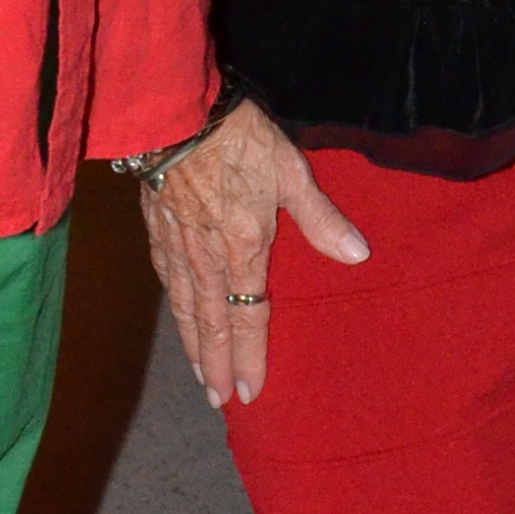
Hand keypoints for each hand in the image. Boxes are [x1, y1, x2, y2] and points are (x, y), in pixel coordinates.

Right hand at [134, 97, 367, 409]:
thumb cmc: (239, 138)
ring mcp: (178, 244)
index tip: (248, 392)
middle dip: (215, 365)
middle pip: (211, 323)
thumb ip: (320, 218)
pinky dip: (174, 307)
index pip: (248, 315)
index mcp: (244, 246)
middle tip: (218, 401)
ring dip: (193, 345)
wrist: (174, 112)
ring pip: (186, 307)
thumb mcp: (290, 171)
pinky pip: (167, 279)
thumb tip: (357, 255)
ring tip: (198, 376)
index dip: (248, 356)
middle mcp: (208, 256)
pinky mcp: (157, 227)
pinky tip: (179, 315)